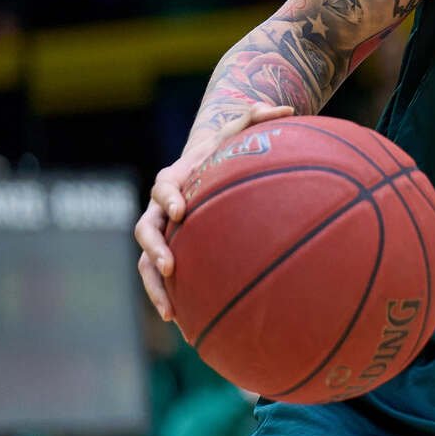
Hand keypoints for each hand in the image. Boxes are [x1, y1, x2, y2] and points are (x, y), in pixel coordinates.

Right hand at [135, 103, 292, 320]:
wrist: (204, 168)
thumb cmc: (225, 151)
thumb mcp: (240, 131)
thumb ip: (258, 118)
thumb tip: (289, 107)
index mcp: (174, 179)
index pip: (164, 188)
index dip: (169, 198)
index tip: (181, 211)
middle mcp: (159, 209)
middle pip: (145, 231)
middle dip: (155, 251)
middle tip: (170, 268)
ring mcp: (162, 234)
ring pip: (147, 264)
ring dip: (156, 288)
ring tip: (172, 314)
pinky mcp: (171, 255)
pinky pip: (166, 280)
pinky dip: (175, 300)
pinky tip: (192, 328)